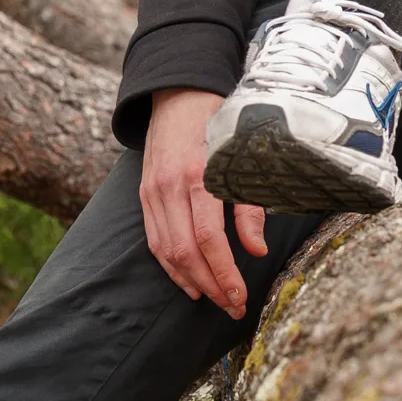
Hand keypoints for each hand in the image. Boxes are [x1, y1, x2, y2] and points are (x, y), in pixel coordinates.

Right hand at [141, 88, 266, 318]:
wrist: (178, 94)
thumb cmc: (218, 121)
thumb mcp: (241, 153)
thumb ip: (248, 203)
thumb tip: (257, 250)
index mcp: (198, 174)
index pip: (208, 238)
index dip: (224, 273)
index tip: (240, 296)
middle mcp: (170, 186)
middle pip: (185, 251)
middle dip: (210, 286)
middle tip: (233, 306)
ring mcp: (153, 191)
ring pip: (167, 251)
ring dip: (192, 282)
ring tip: (216, 299)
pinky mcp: (144, 195)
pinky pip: (155, 240)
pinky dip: (171, 266)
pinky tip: (190, 281)